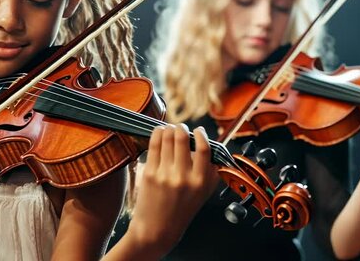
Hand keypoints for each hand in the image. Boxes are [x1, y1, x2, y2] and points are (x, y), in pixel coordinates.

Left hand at [126, 124, 218, 256]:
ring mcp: (165, 174)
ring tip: (170, 130)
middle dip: (182, 128)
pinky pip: (154, 145)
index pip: (204, 149)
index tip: (199, 131)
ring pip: (167, 138)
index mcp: (200, 182)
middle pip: (183, 138)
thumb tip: (208, 145)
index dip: (201, 134)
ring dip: (169, 129)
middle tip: (181, 128)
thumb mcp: (203, 194)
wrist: (156, 230)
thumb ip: (210, 171)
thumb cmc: (180, 211)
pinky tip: (159, 132)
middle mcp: (183, 177)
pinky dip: (157, 133)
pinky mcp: (149, 173)